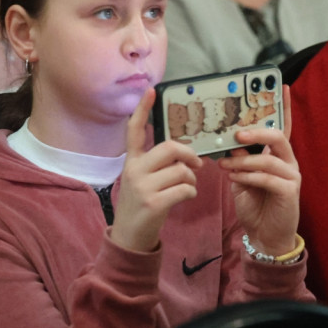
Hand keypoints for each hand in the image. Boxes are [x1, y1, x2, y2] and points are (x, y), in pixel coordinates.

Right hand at [110, 88, 203, 252]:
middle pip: (170, 148)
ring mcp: (142, 186)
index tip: (151, 90)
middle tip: (197, 164)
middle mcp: (134, 170)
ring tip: (186, 187)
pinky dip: (191, 192)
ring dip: (192, 179)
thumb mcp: (142, 180)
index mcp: (131, 161)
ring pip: (182, 170)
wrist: (130, 237)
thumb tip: (186, 153)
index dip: (143, 110)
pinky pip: (185, 188)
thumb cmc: (141, 205)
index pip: (134, 130)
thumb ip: (157, 164)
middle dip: (189, 154)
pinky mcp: (153, 202)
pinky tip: (184, 198)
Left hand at [217, 85, 300, 256]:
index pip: (283, 126)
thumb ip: (239, 159)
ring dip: (243, 160)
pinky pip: (268, 177)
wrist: (264, 235)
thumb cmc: (255, 204)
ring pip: (269, 157)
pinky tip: (235, 177)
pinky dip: (249, 176)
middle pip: (278, 136)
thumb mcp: (241, 177)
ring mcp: (292, 176)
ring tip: (225, 164)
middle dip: (256, 132)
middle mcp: (288, 161)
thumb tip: (229, 143)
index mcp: (278, 154)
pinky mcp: (290, 191)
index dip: (284, 106)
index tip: (282, 86)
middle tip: (236, 134)